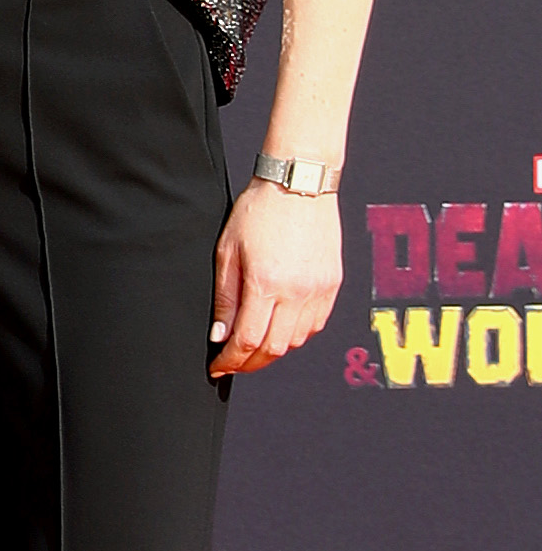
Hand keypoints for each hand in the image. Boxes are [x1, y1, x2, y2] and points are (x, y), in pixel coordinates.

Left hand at [211, 179, 341, 375]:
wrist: (298, 184)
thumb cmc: (258, 211)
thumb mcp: (227, 251)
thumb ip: (225, 298)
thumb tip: (220, 336)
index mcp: (266, 283)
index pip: (248, 340)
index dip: (231, 360)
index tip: (218, 366)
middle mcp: (297, 291)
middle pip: (275, 348)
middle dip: (251, 363)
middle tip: (234, 364)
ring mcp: (319, 289)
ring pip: (298, 340)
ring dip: (274, 349)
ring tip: (254, 346)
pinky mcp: (333, 284)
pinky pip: (316, 324)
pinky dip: (297, 334)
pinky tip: (280, 329)